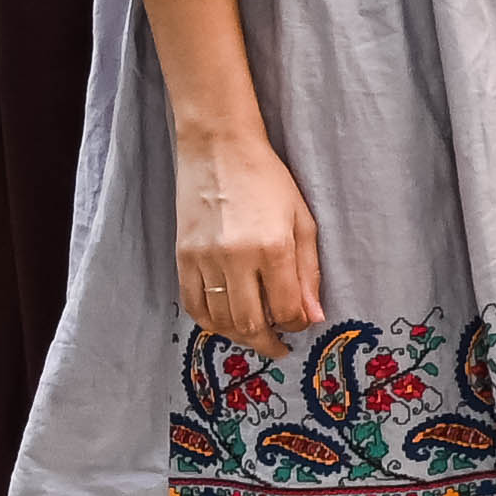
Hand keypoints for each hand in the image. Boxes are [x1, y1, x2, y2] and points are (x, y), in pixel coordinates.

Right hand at [170, 119, 323, 364]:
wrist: (219, 149)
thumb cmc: (269, 181)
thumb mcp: (302, 221)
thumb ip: (308, 272)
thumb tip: (313, 316)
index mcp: (273, 247)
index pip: (285, 309)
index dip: (297, 325)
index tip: (301, 323)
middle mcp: (236, 257)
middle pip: (250, 323)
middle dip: (268, 341)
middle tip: (279, 345)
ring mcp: (204, 259)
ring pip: (219, 320)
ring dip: (239, 335)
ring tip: (255, 334)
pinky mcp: (182, 257)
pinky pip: (193, 304)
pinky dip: (210, 321)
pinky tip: (225, 322)